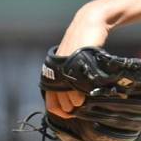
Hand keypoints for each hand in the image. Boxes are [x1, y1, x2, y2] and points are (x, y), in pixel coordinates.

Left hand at [47, 3, 108, 117]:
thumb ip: (71, 79)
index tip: (73, 114)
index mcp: (51, 75)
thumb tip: (75, 102)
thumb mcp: (73, 64)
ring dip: (78, 101)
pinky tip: (88, 89)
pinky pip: (78, 84)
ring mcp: (63, 68)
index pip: (51, 104)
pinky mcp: (74, 62)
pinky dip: (83, 91)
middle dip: (72, 108)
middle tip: (83, 106)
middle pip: (61, 102)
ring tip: (86, 98)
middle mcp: (54, 73)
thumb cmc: (84, 46)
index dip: (62, 113)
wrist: (89, 25)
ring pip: (68, 95)